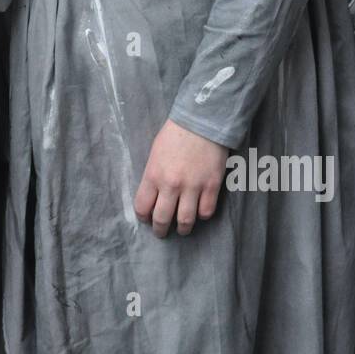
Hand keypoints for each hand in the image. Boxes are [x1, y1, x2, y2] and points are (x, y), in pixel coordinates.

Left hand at [134, 119, 227, 238]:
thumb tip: (152, 196)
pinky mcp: (212, 186)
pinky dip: (202, 215)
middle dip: (160, 230)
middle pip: (162, 219)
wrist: (202, 121)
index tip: (146, 218)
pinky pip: (206, 212)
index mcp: (153, 175)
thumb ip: (153, 176)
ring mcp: (193, 187)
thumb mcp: (155, 153)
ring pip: (185, 221)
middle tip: (161, 232)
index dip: (143, 217)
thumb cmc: (175, 134)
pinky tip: (199, 211)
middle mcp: (171, 185)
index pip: (142, 207)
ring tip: (182, 228)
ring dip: (182, 228)